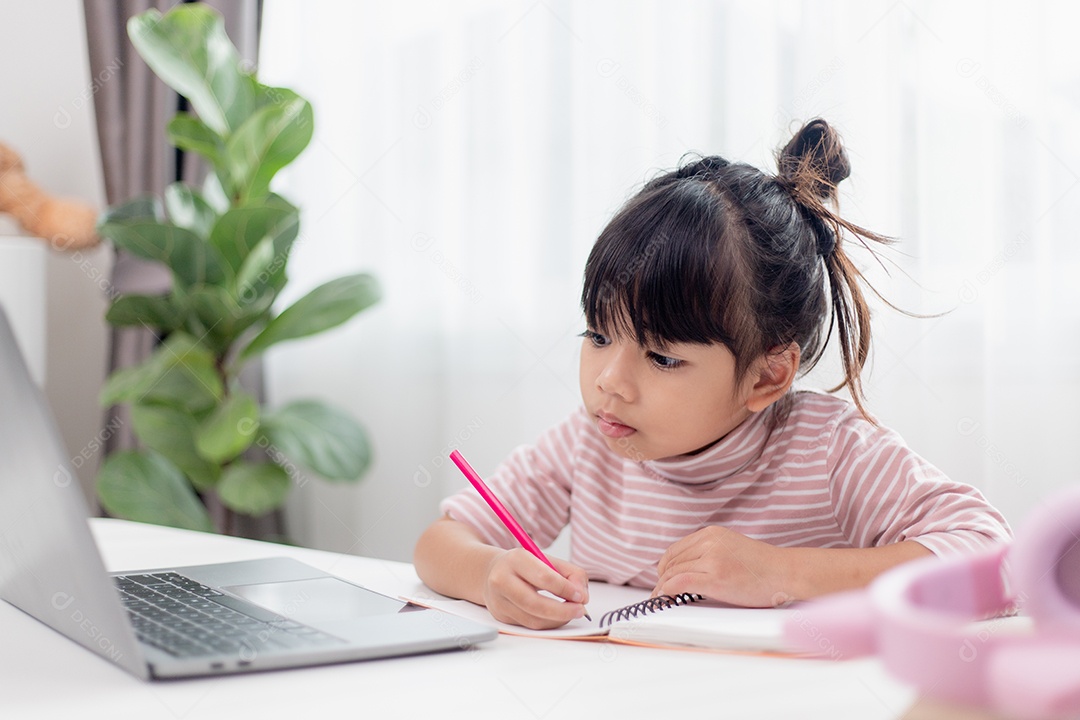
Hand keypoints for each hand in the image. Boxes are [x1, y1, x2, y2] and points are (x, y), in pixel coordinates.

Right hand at [482, 549, 589, 629]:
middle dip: (563, 610)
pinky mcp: (501, 616)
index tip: (581, 595)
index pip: (543, 577)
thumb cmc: (523, 566)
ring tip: (570, 613)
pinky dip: (548, 623)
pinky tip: (557, 616)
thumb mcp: (545, 559)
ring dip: (557, 620)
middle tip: (580, 610)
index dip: (565, 589)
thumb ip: (569, 573)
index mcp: (516, 559)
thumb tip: (582, 595)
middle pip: (535, 603)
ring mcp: (499, 600)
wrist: (491, 572)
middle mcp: (502, 579)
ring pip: (533, 619)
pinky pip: (529, 625)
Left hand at [653, 526, 791, 606]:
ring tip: (660, 598)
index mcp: (712, 533)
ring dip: (662, 587)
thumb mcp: (732, 548)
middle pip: (672, 561)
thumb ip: (711, 552)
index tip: (662, 576)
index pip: (676, 549)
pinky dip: (666, 591)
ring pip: (674, 572)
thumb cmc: (764, 567)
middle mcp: (710, 542)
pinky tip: (664, 598)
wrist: (786, 573)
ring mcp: (712, 559)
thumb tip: (688, 568)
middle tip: (659, 591)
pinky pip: (680, 583)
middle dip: (662, 577)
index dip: (665, 565)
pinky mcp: (715, 578)